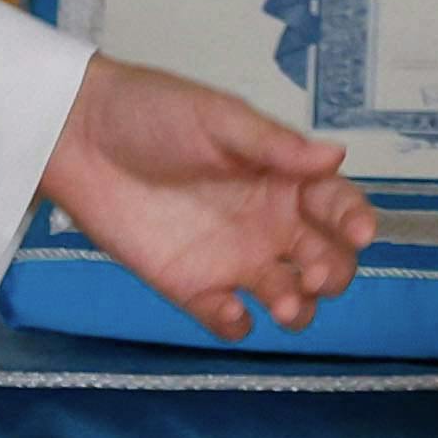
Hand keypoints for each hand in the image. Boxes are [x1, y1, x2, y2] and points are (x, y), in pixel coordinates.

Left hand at [38, 52, 379, 339]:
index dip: (356, 221)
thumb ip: (273, 143)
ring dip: (299, 306)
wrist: (77, 137)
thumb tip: (337, 154)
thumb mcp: (216, 117)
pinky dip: (239, 324)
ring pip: (291, 299)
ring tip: (283, 302)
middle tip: (310, 271)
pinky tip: (230, 310)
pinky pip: (230, 320)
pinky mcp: (193, 287)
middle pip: (326, 261)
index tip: (360, 233)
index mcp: (283, 177)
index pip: (338, 206)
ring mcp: (233, 259)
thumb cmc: (152, 112)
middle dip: (332, 272)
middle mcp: (269, 223)